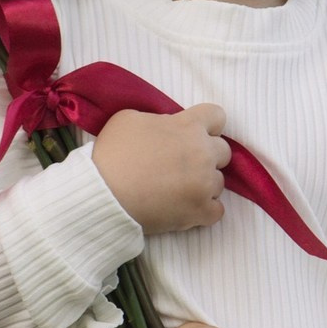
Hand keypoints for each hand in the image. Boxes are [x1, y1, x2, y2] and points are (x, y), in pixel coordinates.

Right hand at [92, 104, 229, 234]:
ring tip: (177, 191)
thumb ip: (158, 119)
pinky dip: (203, 211)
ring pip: (218, 182)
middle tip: (181, 166)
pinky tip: (185, 208)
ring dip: (202, 185)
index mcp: (188, 126)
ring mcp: (204, 183)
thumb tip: (168, 128)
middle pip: (223, 151)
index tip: (193, 135)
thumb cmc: (112, 154)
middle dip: (205, 156)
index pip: (217, 116)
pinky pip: (217, 211)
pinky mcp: (200, 211)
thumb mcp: (129, 119)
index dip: (207, 125)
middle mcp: (203, 152)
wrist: (102, 193)